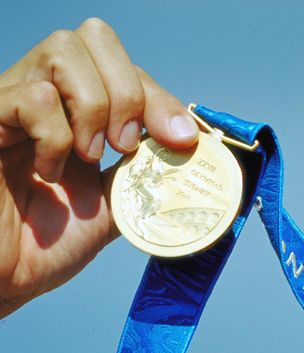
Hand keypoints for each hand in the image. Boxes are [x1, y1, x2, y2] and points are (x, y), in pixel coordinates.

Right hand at [0, 18, 198, 317]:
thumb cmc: (49, 245)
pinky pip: (32, 95)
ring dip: (93, 107)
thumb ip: (151, 173)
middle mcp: (44, 94)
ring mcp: (11, 101)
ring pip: (64, 50)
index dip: (160, 99)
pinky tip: (48, 172)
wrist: (3, 281)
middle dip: (128, 92)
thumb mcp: (117, 204)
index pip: (127, 69)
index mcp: (78, 110)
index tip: (181, 140)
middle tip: (126, 147)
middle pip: (95, 37)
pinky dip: (55, 135)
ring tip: (88, 156)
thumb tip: (201, 150)